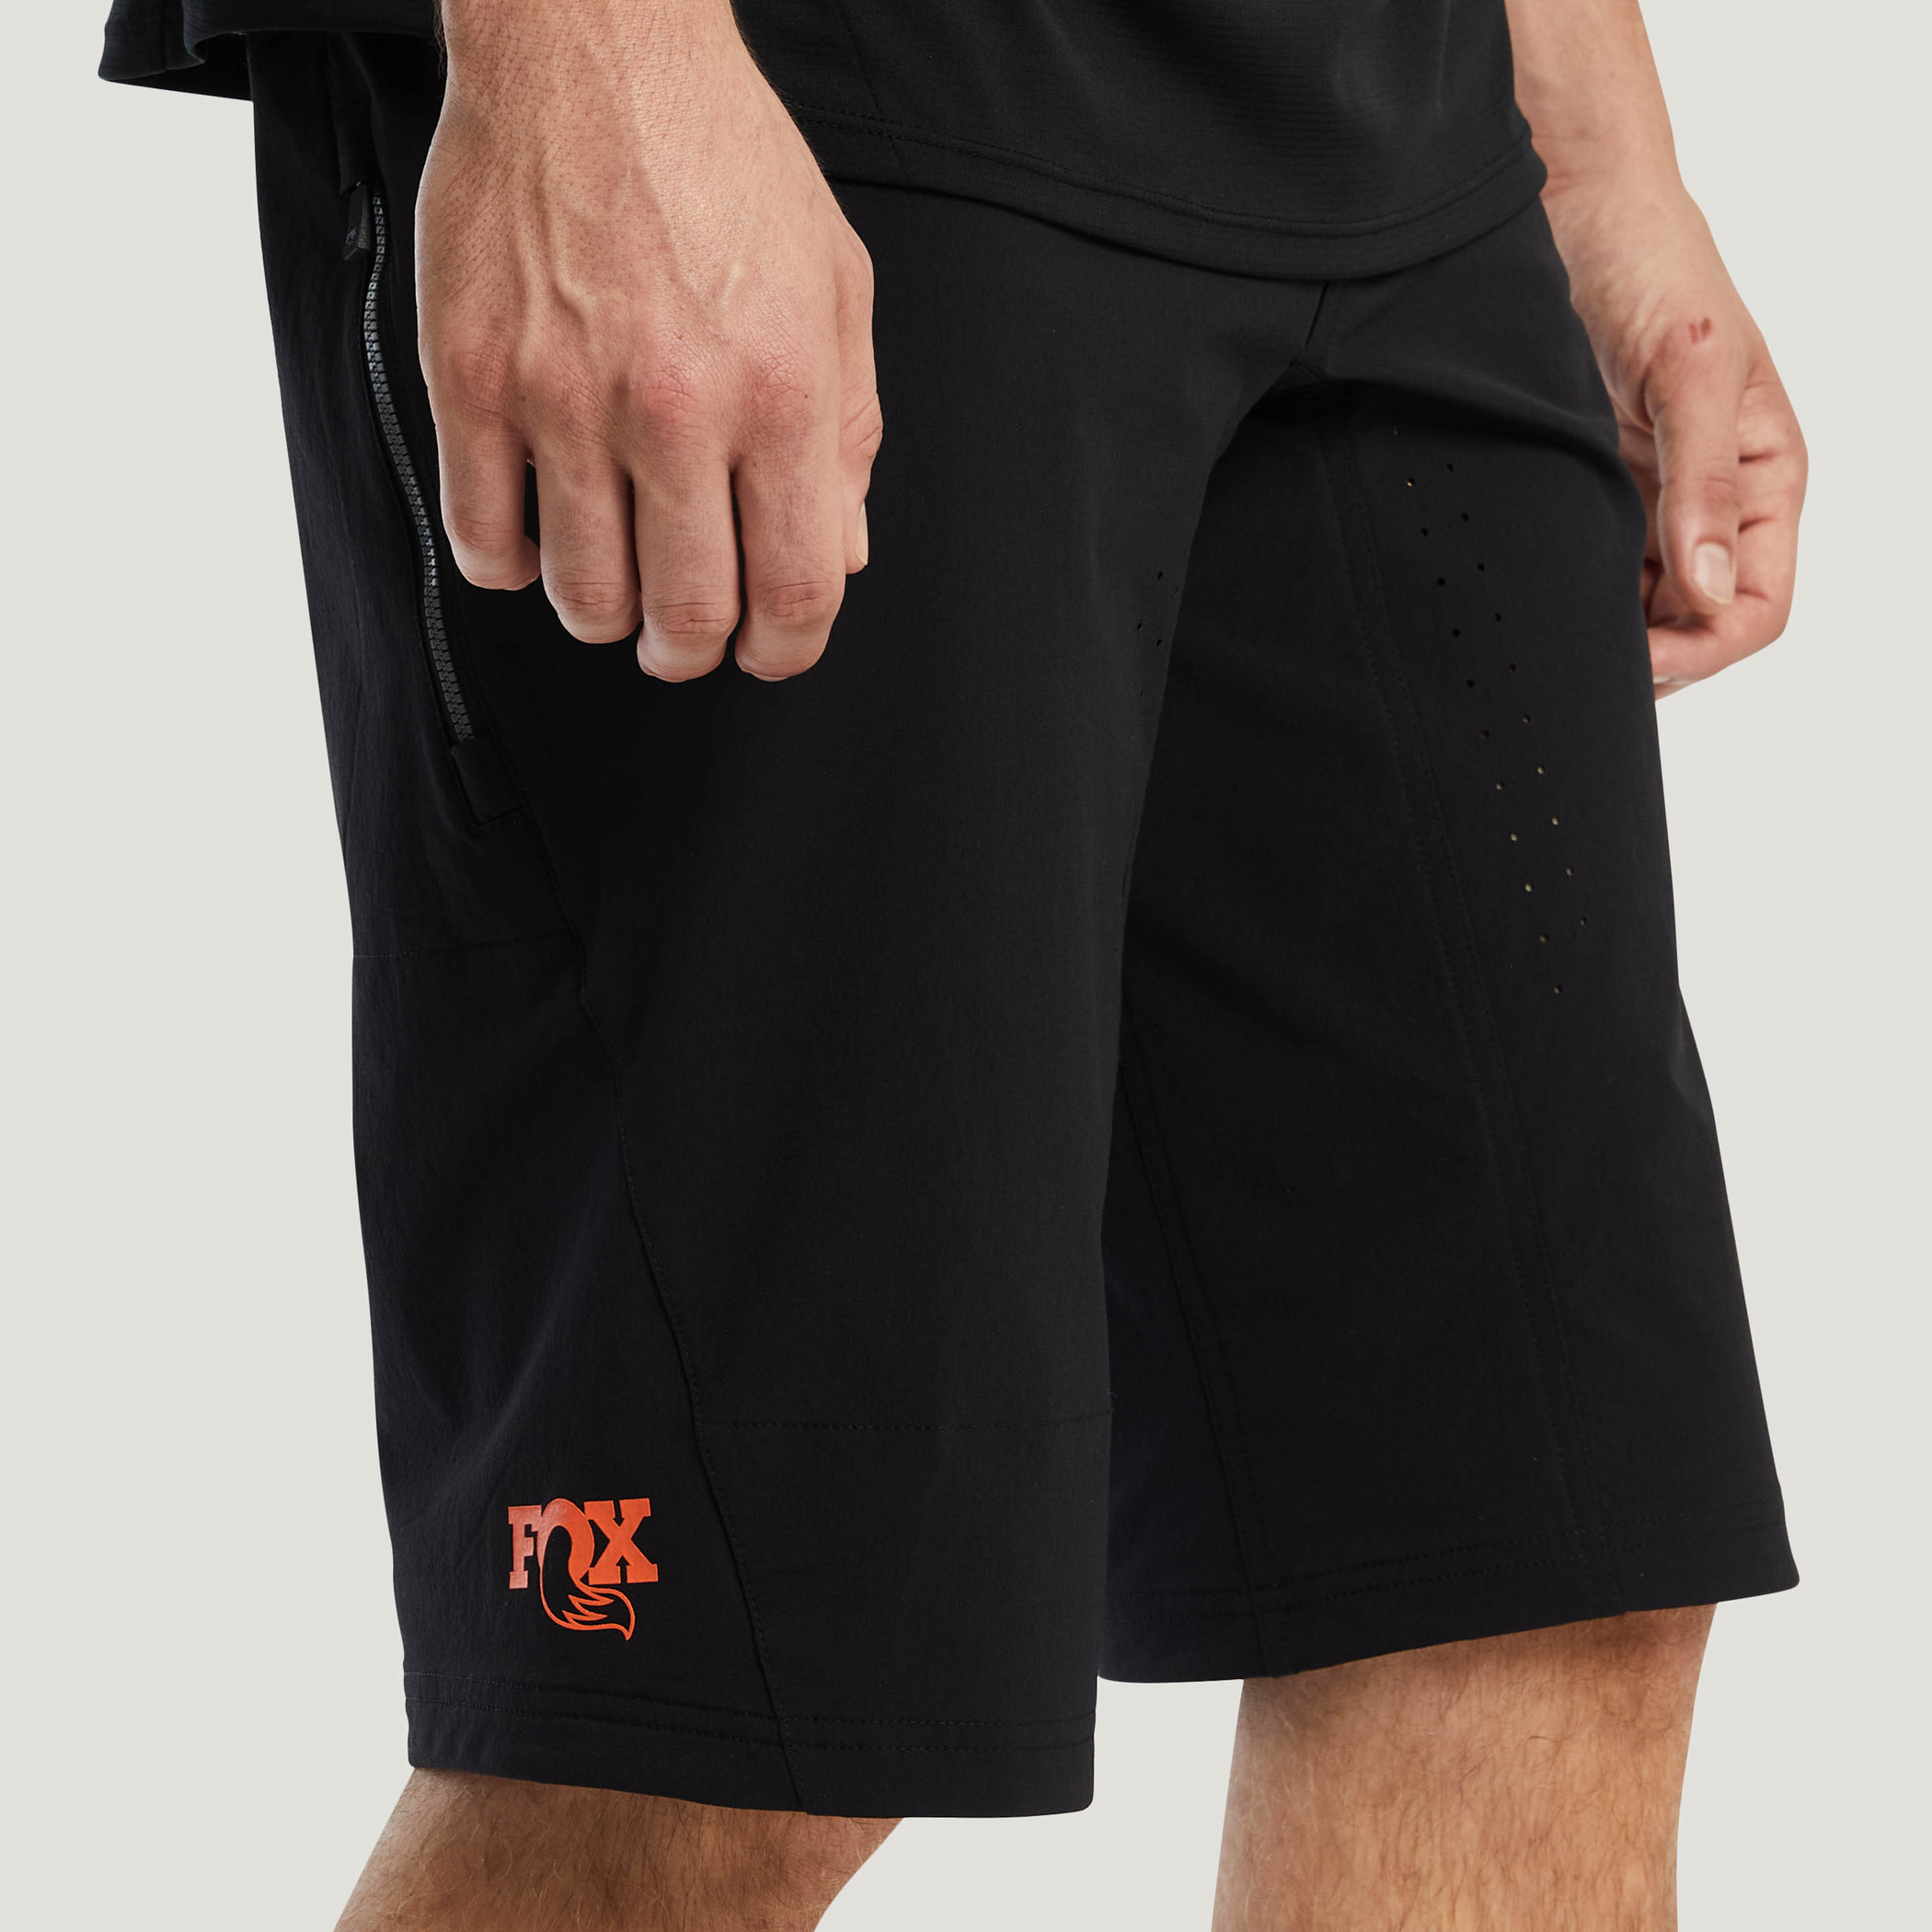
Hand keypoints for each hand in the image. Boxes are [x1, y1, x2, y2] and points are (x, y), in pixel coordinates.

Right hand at [419, 0, 880, 679]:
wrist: (594, 46)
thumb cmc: (720, 157)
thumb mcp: (835, 285)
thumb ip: (848, 430)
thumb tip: (839, 547)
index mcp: (781, 391)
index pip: (798, 589)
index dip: (787, 650)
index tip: (769, 651)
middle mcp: (676, 406)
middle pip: (687, 615)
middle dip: (691, 653)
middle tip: (684, 637)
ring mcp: (564, 397)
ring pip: (584, 594)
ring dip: (605, 616)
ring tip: (615, 589)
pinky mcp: (471, 378)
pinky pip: (482, 536)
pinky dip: (512, 565)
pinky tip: (535, 539)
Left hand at [1542, 176, 1804, 693]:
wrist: (1573, 211)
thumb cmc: (1654, 265)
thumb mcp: (1692, 368)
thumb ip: (1703, 481)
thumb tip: (1712, 585)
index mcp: (1761, 480)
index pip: (1759, 606)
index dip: (1709, 648)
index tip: (1643, 657)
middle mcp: (1708, 505)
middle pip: (1693, 625)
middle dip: (1649, 656)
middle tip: (1577, 663)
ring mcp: (1644, 505)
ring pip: (1635, 609)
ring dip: (1600, 632)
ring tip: (1545, 636)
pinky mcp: (1586, 493)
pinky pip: (1583, 571)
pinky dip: (1562, 596)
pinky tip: (1527, 600)